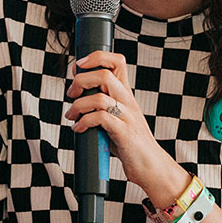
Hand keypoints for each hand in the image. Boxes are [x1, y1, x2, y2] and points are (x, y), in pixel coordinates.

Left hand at [64, 51, 172, 188]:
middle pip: (104, 74)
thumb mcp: (117, 118)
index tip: (80, 65)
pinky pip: (100, 118)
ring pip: (99, 97)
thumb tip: (77, 94)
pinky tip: (79, 129)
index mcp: (126, 94)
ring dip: (78, 106)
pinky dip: (84, 122)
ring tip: (71, 116)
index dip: (97, 56)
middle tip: (72, 94)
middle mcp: (128, 101)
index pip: (117, 61)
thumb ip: (101, 105)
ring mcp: (127, 117)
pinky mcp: (124, 133)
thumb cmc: (130, 144)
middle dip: (80, 81)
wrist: (150, 166)